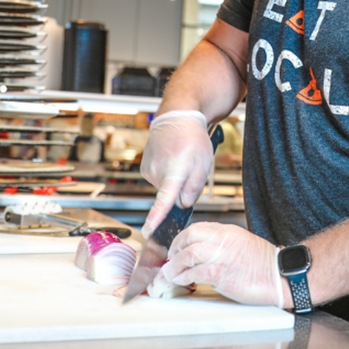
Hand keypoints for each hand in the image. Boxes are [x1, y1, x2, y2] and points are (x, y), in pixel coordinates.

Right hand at [139, 111, 213, 237]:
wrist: (177, 117)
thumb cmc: (192, 138)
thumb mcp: (203, 163)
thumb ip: (194, 187)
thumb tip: (182, 204)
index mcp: (173, 171)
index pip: (164, 200)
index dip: (156, 218)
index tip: (148, 231)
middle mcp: (157, 172)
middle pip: (171, 196)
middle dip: (182, 191)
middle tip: (191, 170)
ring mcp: (148, 170)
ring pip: (166, 188)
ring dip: (175, 181)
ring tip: (181, 160)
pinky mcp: (145, 168)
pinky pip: (160, 180)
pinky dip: (167, 175)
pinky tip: (172, 159)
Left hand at [153, 222, 283, 307]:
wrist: (280, 275)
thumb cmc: (263, 264)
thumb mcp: (241, 244)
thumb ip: (221, 245)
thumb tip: (199, 255)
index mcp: (228, 232)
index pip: (196, 228)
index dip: (180, 239)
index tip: (175, 249)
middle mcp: (224, 240)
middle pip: (188, 237)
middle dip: (174, 249)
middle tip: (169, 260)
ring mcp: (223, 256)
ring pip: (188, 254)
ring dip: (174, 266)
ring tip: (170, 274)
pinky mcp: (223, 274)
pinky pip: (196, 273)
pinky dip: (184, 277)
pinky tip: (182, 281)